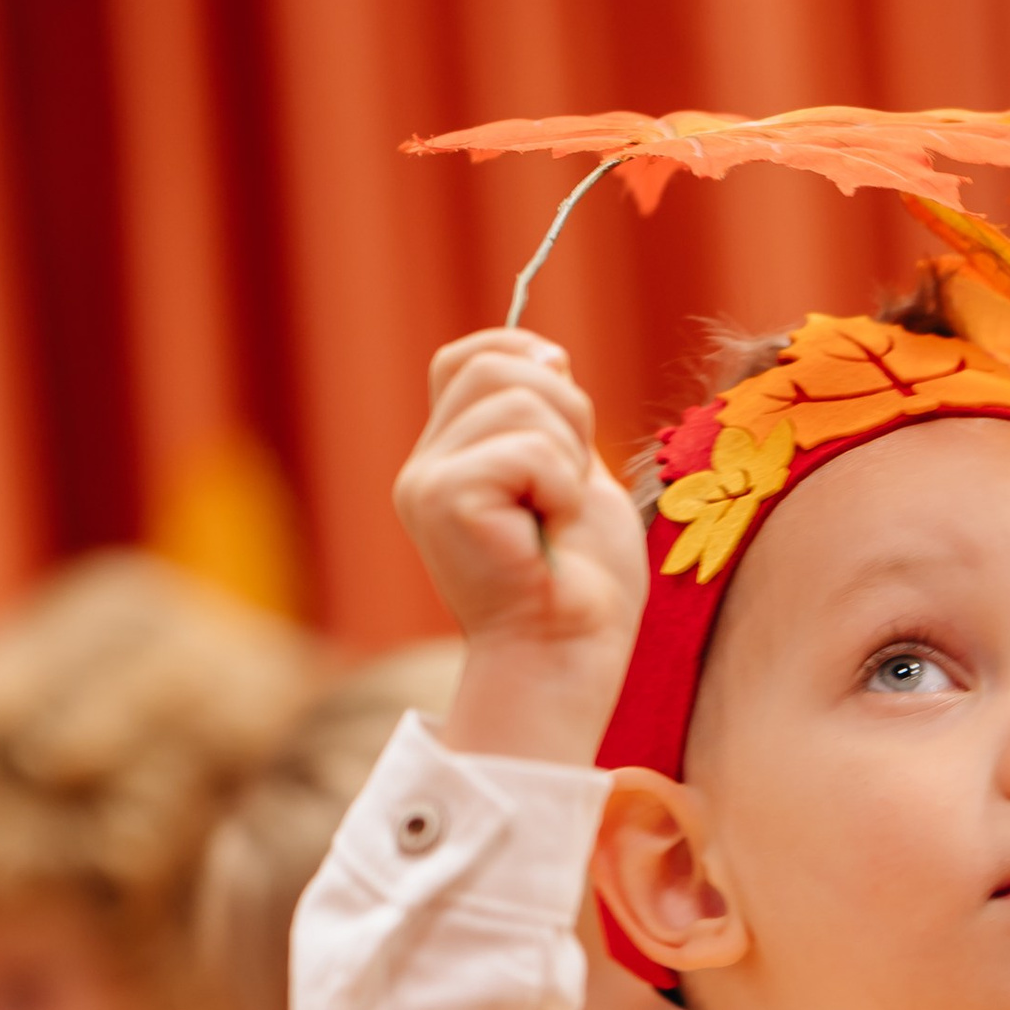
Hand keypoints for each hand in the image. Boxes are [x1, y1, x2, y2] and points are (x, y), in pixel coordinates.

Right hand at [394, 331, 646, 766]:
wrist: (570, 658)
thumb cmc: (583, 587)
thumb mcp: (575, 479)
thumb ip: (555, 420)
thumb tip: (547, 350)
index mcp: (451, 460)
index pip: (468, 359)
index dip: (525, 358)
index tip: (569, 420)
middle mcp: (425, 467)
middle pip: (494, 364)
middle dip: (565, 410)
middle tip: (570, 487)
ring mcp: (426, 482)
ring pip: (517, 398)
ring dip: (567, 457)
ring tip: (557, 517)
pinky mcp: (443, 500)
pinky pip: (525, 447)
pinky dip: (560, 486)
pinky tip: (547, 532)